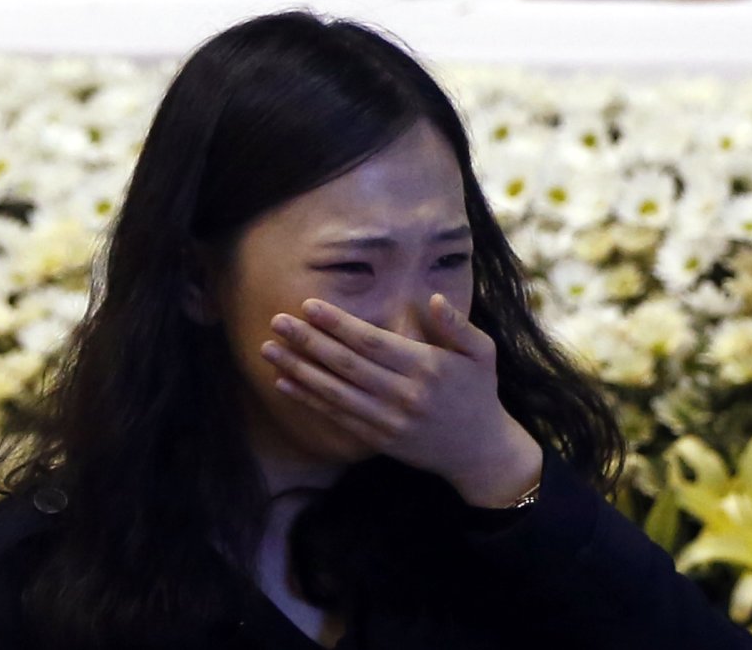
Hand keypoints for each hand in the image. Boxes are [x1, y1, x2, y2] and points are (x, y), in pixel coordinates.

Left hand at [262, 293, 544, 508]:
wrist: (481, 452)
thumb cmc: (479, 393)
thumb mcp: (482, 353)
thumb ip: (457, 326)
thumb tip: (434, 299)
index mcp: (426, 367)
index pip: (371, 342)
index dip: (338, 324)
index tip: (309, 306)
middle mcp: (403, 394)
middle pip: (346, 365)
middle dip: (308, 341)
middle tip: (277, 321)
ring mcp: (388, 420)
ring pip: (335, 393)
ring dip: (298, 370)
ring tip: (269, 349)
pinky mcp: (378, 439)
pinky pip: (337, 417)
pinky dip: (308, 400)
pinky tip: (284, 383)